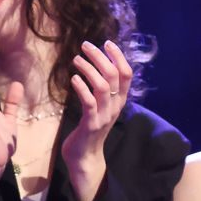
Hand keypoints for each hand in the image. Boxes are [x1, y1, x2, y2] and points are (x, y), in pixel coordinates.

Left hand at [60, 38, 131, 183]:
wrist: (85, 158)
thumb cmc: (89, 130)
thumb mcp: (99, 107)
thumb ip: (101, 91)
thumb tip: (97, 68)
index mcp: (119, 101)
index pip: (127, 74)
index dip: (119, 56)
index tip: (107, 43)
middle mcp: (115, 106)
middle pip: (115, 75)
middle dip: (101, 57)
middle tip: (86, 45)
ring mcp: (104, 115)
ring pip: (103, 86)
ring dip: (89, 69)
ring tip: (76, 59)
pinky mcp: (91, 124)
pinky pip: (89, 102)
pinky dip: (82, 88)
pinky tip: (73, 79)